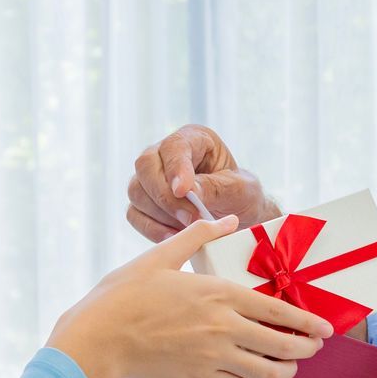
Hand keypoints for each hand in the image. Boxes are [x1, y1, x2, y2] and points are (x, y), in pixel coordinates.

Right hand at [48, 216, 331, 377]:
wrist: (98, 337)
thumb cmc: (125, 295)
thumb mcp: (161, 256)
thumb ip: (198, 235)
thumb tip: (228, 219)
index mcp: (218, 293)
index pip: (279, 311)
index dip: (308, 322)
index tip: (325, 328)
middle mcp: (223, 327)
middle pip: (282, 345)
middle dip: (305, 349)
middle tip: (313, 348)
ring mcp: (213, 357)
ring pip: (267, 373)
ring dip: (285, 371)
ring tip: (290, 367)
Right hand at [126, 124, 279, 241]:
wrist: (238, 219)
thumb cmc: (241, 196)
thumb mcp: (240, 190)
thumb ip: (215, 188)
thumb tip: (188, 193)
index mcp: (194, 140)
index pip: (174, 146)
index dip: (175, 168)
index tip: (184, 191)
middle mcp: (165, 155)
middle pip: (145, 166)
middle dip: (165, 196)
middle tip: (190, 218)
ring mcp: (150, 179)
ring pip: (136, 191)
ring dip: (160, 214)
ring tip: (188, 229)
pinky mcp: (144, 204)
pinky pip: (135, 215)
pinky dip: (152, 229)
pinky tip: (175, 237)